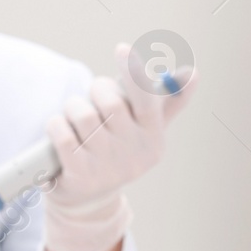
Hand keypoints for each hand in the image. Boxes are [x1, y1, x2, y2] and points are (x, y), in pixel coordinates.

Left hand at [42, 43, 195, 250]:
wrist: (89, 201)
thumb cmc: (118, 152)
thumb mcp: (145, 131)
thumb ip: (168, 102)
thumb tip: (193, 74)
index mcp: (153, 137)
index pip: (147, 100)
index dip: (134, 72)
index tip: (121, 48)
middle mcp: (133, 154)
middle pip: (110, 102)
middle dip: (96, 90)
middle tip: (92, 96)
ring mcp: (106, 168)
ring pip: (82, 115)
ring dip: (72, 108)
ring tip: (74, 117)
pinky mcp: (78, 176)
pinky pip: (61, 134)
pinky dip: (56, 124)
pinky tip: (59, 129)